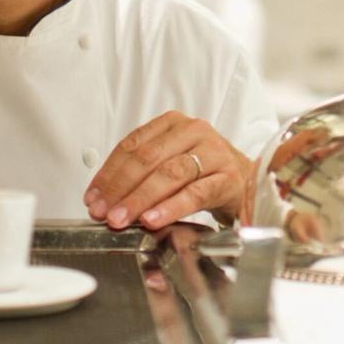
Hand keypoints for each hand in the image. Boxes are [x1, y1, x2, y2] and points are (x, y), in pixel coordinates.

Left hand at [85, 111, 253, 230]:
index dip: (109, 173)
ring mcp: (213, 153)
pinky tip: (153, 220)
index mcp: (173, 123)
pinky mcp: (228, 178)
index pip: (132, 145)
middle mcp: (194, 132)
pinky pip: (195, 194)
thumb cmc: (205, 172)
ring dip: (140, 199)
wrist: (250, 180)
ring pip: (169, 175)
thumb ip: (142, 172)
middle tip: (103, 212)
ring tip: (121, 219)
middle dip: (120, 189)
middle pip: (148, 159)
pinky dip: (170, 208)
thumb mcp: (172, 161)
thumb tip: (104, 198)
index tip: (92, 197)